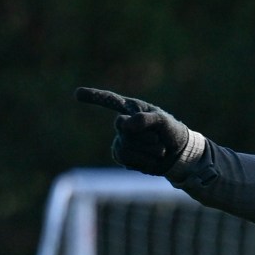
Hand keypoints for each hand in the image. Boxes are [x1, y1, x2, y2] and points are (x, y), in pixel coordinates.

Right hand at [77, 86, 194, 174]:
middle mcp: (123, 123)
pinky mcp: (122, 156)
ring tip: (159, 149)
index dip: (94, 97)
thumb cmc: (171, 132)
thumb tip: (123, 125)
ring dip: (148, 150)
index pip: (110, 100)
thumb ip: (145, 119)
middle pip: (122, 128)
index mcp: (132, 109)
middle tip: (159, 139)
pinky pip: (127, 159)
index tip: (77, 93)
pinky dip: (144, 161)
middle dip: (145, 136)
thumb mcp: (164, 122)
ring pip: (125, 146)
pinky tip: (151, 159)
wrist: (178, 155)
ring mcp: (121, 139)